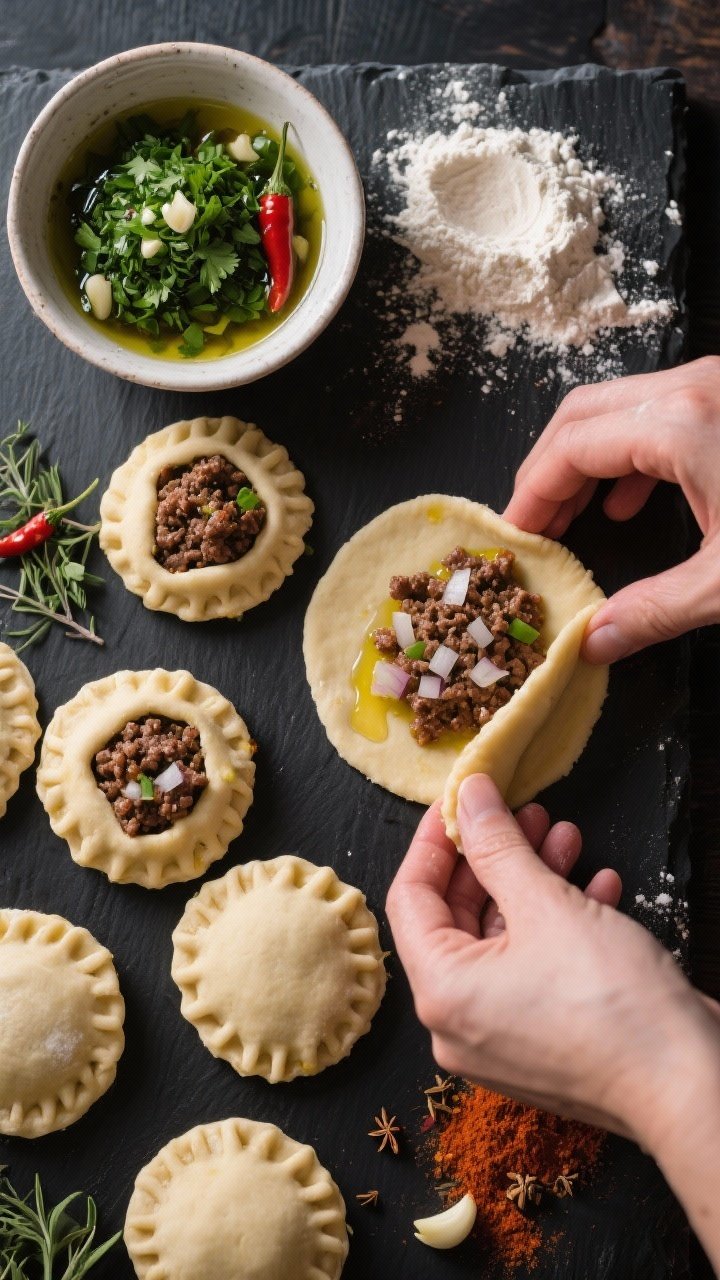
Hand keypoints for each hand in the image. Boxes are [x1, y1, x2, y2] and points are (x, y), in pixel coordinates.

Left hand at [386, 773, 719, 1147]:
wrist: (687, 1086)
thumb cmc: (611, 1004)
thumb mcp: (546, 904)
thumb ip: (498, 846)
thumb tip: (469, 797)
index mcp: (440, 993)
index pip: (410, 897)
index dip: (435, 839)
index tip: (462, 800)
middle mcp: (459, 1023)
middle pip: (458, 917)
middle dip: (496, 857)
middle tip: (525, 812)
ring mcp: (501, 1039)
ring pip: (503, 940)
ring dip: (533, 882)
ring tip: (566, 836)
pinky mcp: (543, 1043)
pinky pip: (533, 970)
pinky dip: (558, 924)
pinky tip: (596, 885)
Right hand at [503, 356, 719, 662]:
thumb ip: (656, 610)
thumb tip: (594, 643)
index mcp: (681, 422)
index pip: (571, 449)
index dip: (531, 496)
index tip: (513, 537)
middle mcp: (693, 387)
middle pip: (583, 414)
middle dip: (547, 472)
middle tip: (531, 527)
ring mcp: (714, 386)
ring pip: (619, 409)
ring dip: (584, 461)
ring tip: (568, 519)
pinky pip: (659, 414)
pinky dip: (628, 455)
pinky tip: (626, 501)